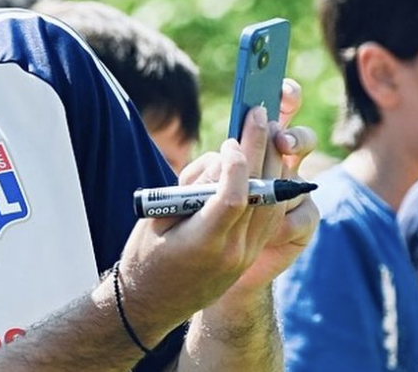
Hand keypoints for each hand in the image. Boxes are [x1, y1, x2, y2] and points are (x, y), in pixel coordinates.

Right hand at [109, 80, 318, 344]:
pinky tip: (267, 163)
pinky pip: (269, 216)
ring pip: (272, 203)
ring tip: (268, 131)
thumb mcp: (158, 217)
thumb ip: (192, 186)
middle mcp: (233, 251)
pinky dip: (270, 186)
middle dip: (260, 149)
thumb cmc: (145, 255)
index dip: (238, 164)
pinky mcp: (249, 257)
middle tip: (260, 115)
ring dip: (271, 163)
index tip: (231, 139)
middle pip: (260, 194)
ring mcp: (245, 257)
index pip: (235, 197)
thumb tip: (223, 157)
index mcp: (204, 243)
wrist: (151, 303)